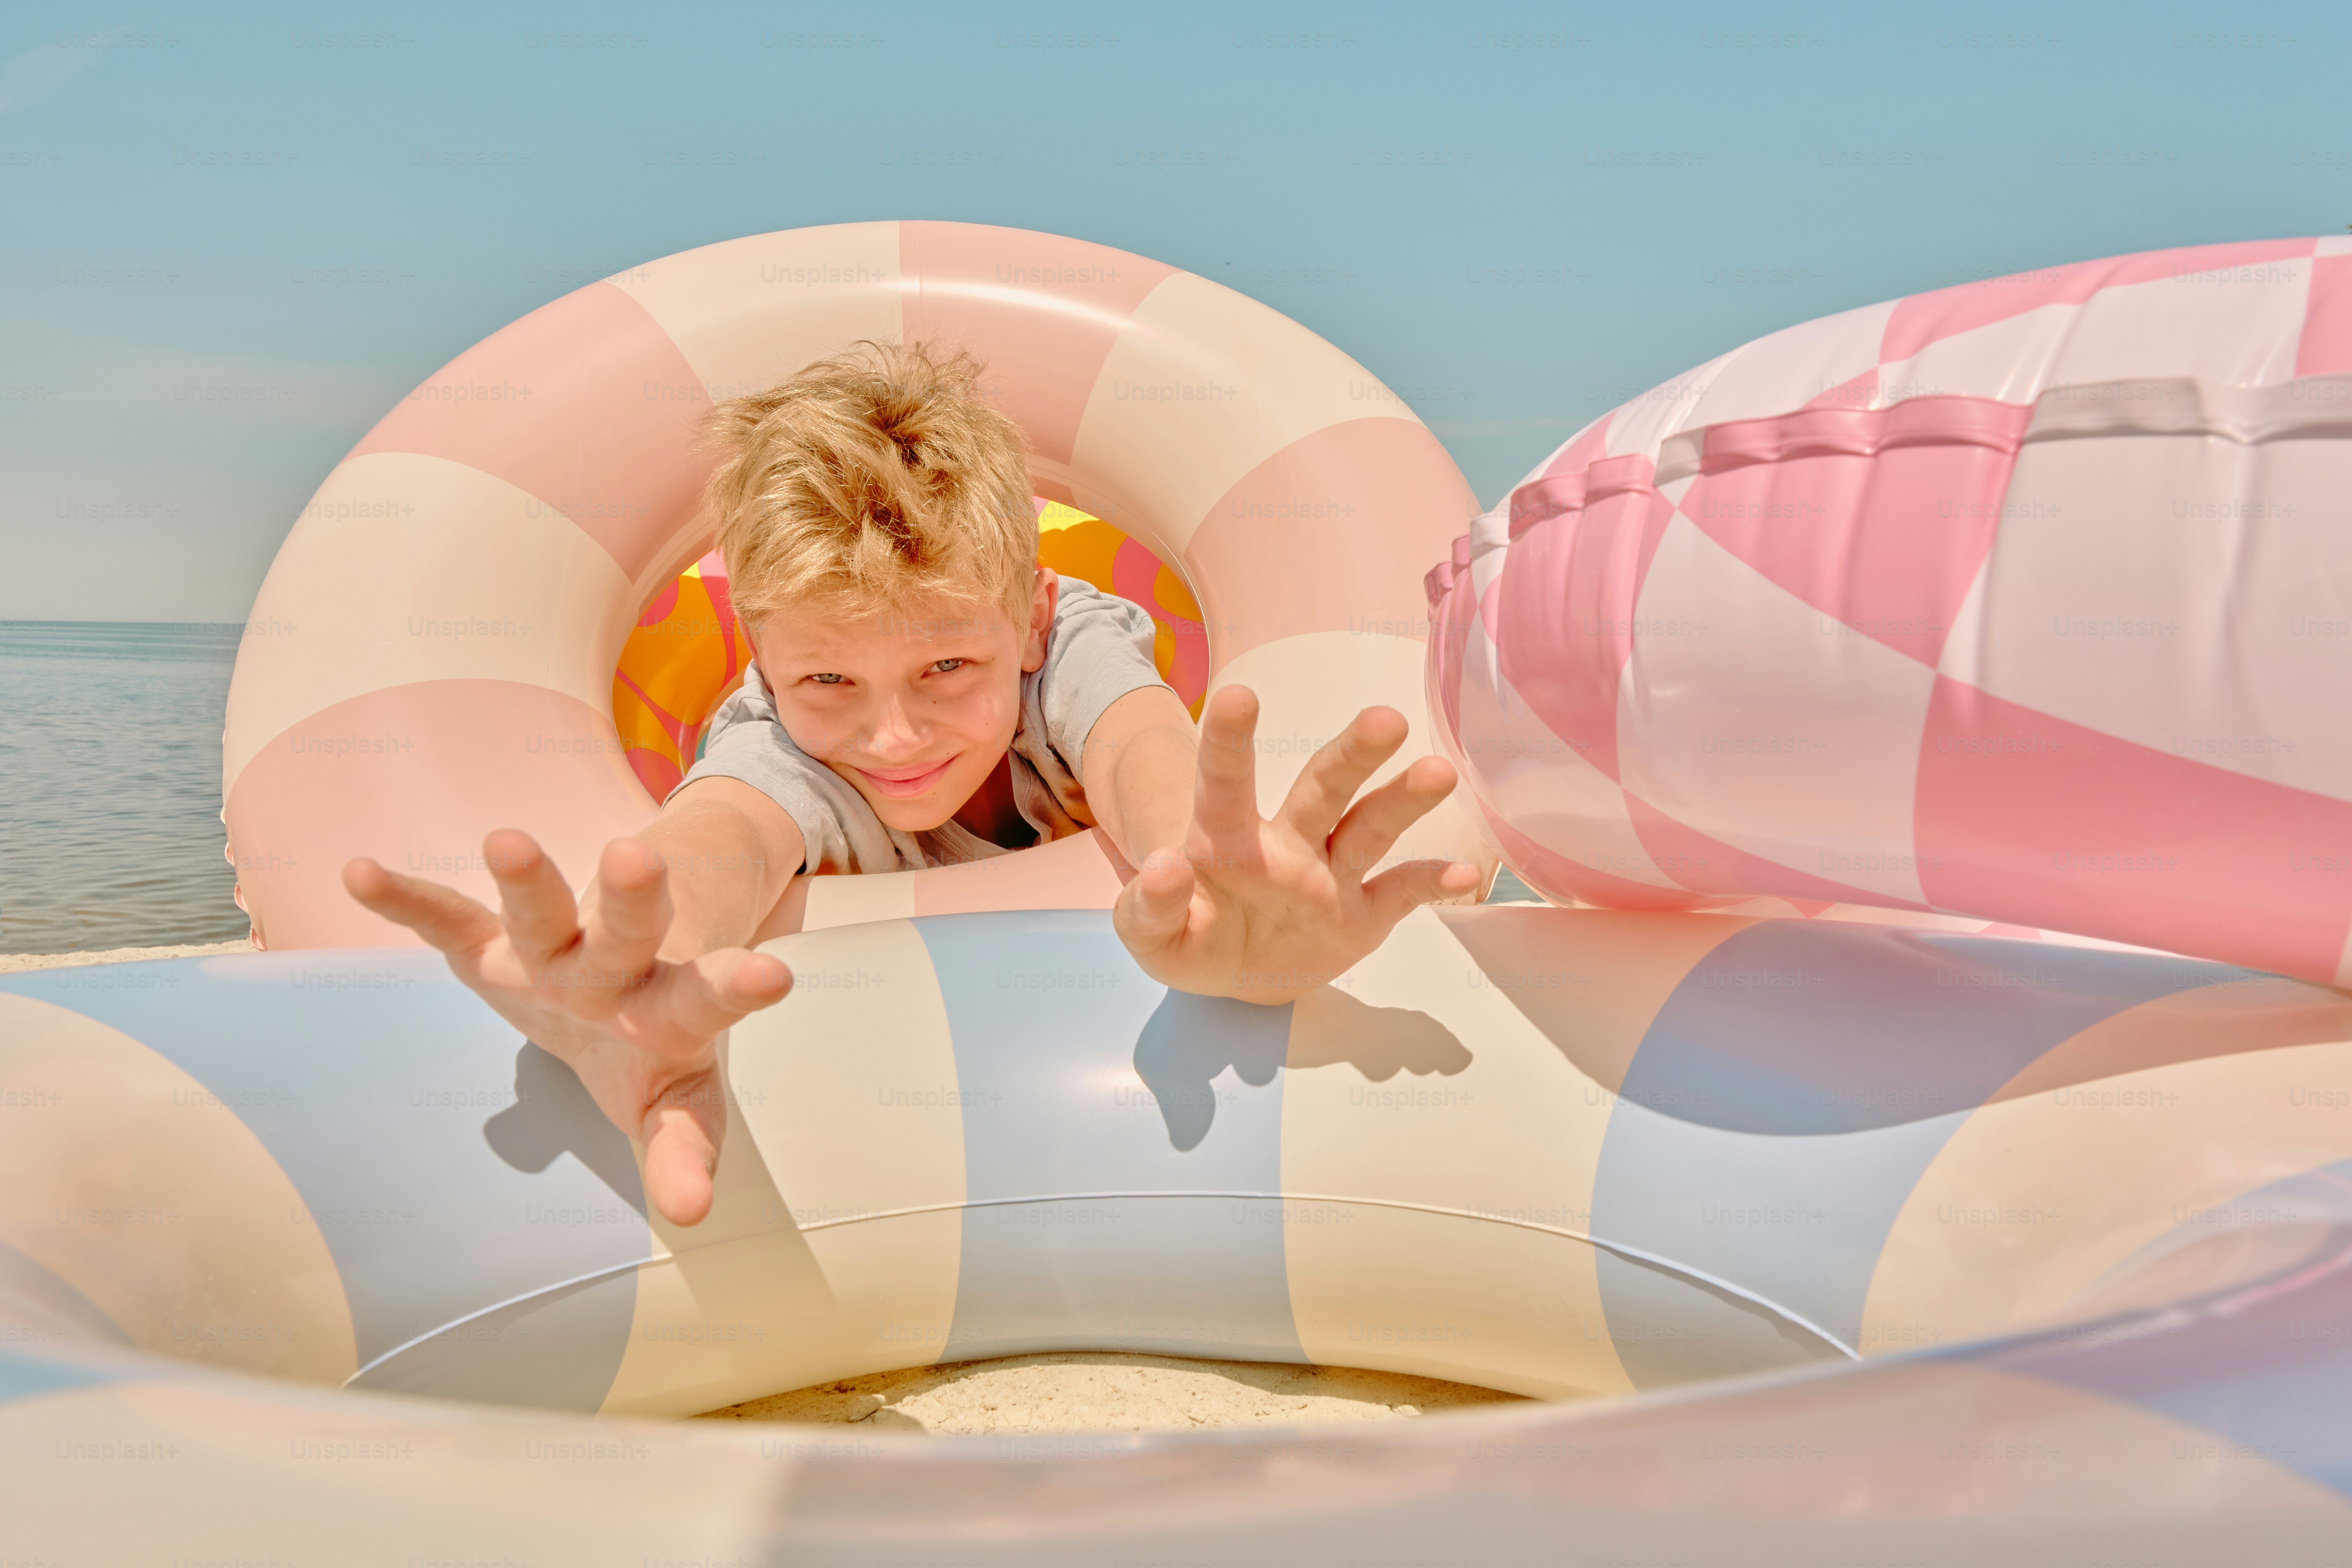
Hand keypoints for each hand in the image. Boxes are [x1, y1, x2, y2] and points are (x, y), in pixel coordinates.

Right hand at [342, 830, 790, 1225]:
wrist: (622, 982)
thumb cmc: (652, 1050)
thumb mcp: (675, 1102)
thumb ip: (683, 1151)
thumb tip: (692, 1213)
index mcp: (674, 1010)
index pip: (711, 1002)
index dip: (738, 988)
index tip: (773, 973)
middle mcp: (617, 970)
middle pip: (629, 932)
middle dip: (633, 900)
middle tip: (636, 858)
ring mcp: (554, 951)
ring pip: (544, 911)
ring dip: (526, 880)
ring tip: (504, 843)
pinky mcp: (494, 947)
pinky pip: (448, 921)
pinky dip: (406, 902)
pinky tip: (360, 875)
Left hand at [1112, 686, 1480, 1003]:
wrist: (1231, 972)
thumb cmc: (1187, 935)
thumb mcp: (1150, 935)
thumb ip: (1146, 907)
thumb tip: (1163, 866)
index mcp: (1227, 839)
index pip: (1225, 783)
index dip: (1230, 741)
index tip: (1238, 694)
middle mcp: (1286, 844)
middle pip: (1321, 789)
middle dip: (1351, 754)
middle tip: (1384, 719)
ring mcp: (1329, 876)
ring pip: (1370, 827)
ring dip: (1403, 800)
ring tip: (1438, 772)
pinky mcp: (1362, 916)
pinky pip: (1401, 893)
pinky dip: (1431, 883)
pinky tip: (1465, 873)